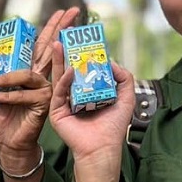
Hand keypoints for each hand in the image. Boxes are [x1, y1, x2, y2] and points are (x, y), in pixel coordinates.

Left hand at [0, 6, 80, 162]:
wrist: (6, 141)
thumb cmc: (1, 116)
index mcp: (31, 71)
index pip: (42, 46)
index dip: (53, 28)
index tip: (63, 12)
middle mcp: (41, 78)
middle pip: (51, 50)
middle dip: (59, 30)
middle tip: (71, 12)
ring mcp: (44, 90)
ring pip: (30, 74)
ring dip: (8, 76)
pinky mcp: (43, 105)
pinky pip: (23, 95)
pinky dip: (7, 96)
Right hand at [45, 43, 132, 181]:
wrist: (103, 148)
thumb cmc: (113, 127)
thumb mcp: (125, 97)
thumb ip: (123, 78)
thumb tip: (112, 61)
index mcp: (87, 91)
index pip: (83, 68)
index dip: (82, 52)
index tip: (81, 36)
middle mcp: (74, 95)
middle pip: (68, 68)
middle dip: (67, 51)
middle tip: (65, 33)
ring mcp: (63, 103)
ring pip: (60, 77)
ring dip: (59, 60)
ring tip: (58, 43)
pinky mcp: (56, 112)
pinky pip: (59, 93)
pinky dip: (64, 81)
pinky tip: (70, 70)